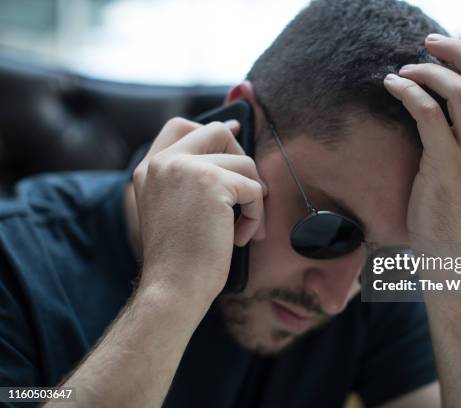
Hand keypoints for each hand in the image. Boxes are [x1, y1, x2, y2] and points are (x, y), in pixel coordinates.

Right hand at [131, 118, 265, 308]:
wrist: (173, 288)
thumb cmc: (179, 260)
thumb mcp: (172, 210)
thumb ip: (188, 181)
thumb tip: (232, 156)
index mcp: (148, 170)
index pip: (179, 127)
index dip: (210, 127)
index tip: (234, 131)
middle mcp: (163, 162)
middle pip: (215, 131)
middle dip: (241, 156)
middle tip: (249, 190)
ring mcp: (186, 168)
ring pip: (242, 162)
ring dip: (252, 197)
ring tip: (243, 229)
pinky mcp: (212, 181)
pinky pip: (254, 187)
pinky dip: (257, 214)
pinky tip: (242, 238)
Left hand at [384, 33, 460, 243]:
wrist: (456, 259)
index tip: (451, 53)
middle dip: (458, 52)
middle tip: (430, 44)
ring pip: (460, 91)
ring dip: (428, 72)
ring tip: (404, 70)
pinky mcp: (446, 168)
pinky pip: (428, 114)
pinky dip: (408, 92)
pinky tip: (392, 87)